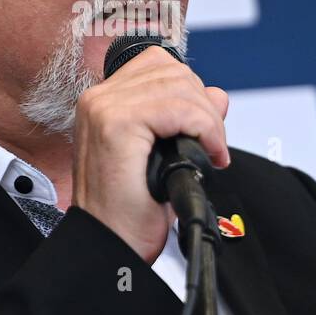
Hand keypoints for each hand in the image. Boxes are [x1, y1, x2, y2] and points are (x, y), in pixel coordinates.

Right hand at [71, 46, 230, 263]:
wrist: (108, 248)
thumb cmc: (127, 214)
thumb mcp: (164, 157)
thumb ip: (186, 119)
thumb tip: (217, 95)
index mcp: (104, 103)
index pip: (158, 66)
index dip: (191, 92)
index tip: (205, 129)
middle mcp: (98, 100)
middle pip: (172, 71)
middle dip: (205, 107)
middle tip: (212, 145)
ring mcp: (103, 108)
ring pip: (179, 85)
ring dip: (208, 120)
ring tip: (211, 152)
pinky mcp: (116, 124)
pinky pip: (178, 108)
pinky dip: (205, 128)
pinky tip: (209, 155)